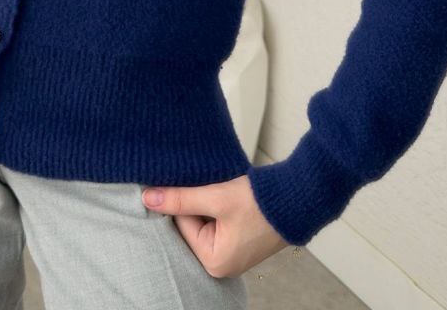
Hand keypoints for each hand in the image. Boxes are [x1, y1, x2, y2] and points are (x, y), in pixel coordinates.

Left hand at [141, 174, 292, 277]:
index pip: (181, 225)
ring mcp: (233, 253)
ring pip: (204, 221)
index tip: (189, 182)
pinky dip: (218, 207)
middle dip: (195, 204)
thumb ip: (180, 199)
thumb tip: (147, 198)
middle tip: (207, 186)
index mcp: (214, 262)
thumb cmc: (260, 203)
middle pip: (191, 226)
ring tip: (220, 190)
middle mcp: (223, 264)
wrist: (299, 197)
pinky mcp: (241, 240)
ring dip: (207, 203)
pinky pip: (218, 222)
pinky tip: (226, 194)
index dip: (183, 201)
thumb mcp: (216, 197)